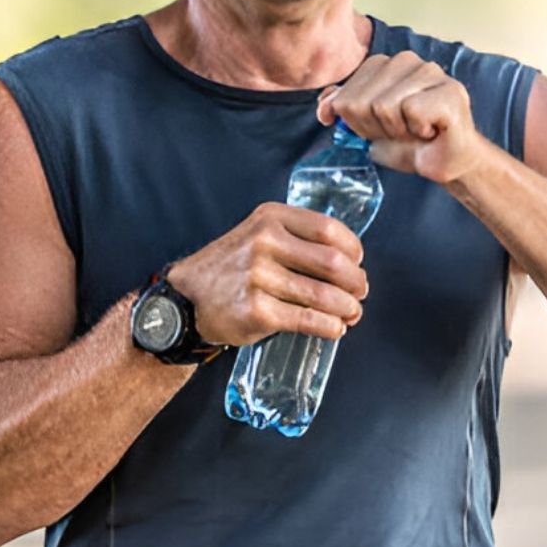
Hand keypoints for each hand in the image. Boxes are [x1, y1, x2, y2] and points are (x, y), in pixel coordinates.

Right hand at [165, 203, 367, 345]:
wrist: (188, 298)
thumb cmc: (231, 267)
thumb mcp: (258, 233)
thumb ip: (297, 238)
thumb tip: (347, 261)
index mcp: (270, 218)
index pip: (328, 230)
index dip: (353, 249)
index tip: (357, 261)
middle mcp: (265, 242)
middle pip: (333, 263)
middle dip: (355, 282)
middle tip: (359, 291)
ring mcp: (259, 277)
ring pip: (324, 295)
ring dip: (348, 308)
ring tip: (351, 312)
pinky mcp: (257, 311)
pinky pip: (308, 320)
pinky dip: (330, 327)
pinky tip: (335, 328)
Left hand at [317, 51, 483, 183]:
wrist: (443, 162)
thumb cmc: (408, 142)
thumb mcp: (365, 126)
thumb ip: (343, 109)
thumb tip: (324, 106)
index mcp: (384, 64)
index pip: (348, 93)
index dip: (358, 120)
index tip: (380, 128)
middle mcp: (407, 60)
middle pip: (363, 101)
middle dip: (376, 128)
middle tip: (399, 132)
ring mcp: (431, 72)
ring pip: (386, 106)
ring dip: (397, 130)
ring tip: (415, 131)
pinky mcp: (450, 91)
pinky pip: (412, 111)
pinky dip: (418, 131)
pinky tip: (431, 130)